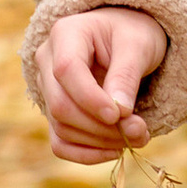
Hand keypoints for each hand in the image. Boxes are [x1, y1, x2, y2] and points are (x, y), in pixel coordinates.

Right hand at [39, 8, 167, 158]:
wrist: (126, 38)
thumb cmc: (132, 34)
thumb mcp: (138, 46)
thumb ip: (126, 76)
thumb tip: (119, 114)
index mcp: (65, 34)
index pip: (66, 70)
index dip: (90, 98)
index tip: (120, 114)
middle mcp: (47, 60)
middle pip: (60, 104)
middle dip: (100, 125)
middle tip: (139, 131)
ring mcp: (47, 88)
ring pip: (61, 127)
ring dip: (100, 141)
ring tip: (137, 136)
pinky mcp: (54, 111)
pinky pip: (60, 142)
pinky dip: (86, 153)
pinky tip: (115, 151)